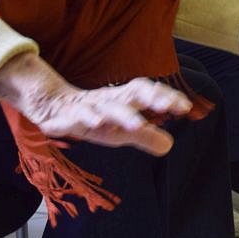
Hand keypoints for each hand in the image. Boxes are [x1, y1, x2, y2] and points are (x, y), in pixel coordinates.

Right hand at [0, 51, 191, 155]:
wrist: (53, 108)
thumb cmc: (94, 118)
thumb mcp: (121, 131)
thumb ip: (145, 136)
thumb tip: (169, 145)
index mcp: (124, 100)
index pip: (148, 93)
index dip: (166, 97)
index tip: (185, 107)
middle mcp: (110, 99)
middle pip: (133, 92)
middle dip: (152, 98)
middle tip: (169, 105)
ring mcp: (91, 106)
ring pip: (109, 106)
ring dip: (124, 114)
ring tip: (138, 124)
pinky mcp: (70, 116)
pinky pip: (80, 115)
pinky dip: (88, 118)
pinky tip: (97, 123)